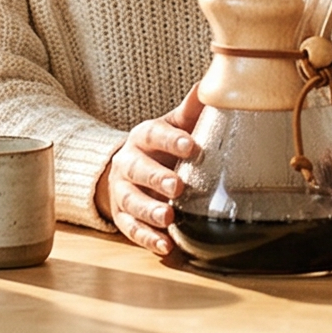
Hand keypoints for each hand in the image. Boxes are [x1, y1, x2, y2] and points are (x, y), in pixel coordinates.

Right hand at [98, 89, 203, 259]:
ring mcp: (122, 192)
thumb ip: (190, 111)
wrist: (125, 170)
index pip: (154, 134)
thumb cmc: (159, 147)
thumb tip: (209, 86)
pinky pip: (131, 230)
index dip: (170, 140)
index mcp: (142, 137)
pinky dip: (148, 239)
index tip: (190, 146)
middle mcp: (128, 163)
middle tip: (177, 187)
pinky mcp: (122, 217)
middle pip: (138, 169)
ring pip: (132, 202)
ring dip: (149, 212)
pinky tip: (166, 246)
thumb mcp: (172, 126)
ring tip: (168, 218)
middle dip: (156, 178)